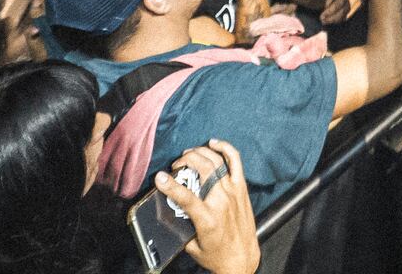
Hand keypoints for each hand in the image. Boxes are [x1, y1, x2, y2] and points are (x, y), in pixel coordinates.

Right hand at [156, 140, 259, 273]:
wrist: (242, 258)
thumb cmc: (217, 255)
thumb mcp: (192, 245)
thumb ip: (180, 227)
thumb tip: (168, 210)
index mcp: (207, 218)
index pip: (186, 197)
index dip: (170, 185)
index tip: (159, 177)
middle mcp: (221, 201)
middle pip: (203, 169)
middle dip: (186, 161)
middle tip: (176, 165)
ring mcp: (233, 192)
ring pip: (217, 161)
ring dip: (200, 153)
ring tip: (189, 154)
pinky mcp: (242, 188)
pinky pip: (235, 161)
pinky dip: (225, 149)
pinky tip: (214, 143)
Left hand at [320, 0, 363, 23]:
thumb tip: (326, 6)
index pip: (339, 2)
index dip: (330, 11)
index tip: (321, 16)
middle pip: (344, 10)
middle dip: (332, 18)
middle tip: (322, 21)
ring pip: (348, 13)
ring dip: (337, 19)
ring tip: (327, 21)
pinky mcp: (361, 2)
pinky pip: (351, 12)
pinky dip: (343, 17)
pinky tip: (335, 19)